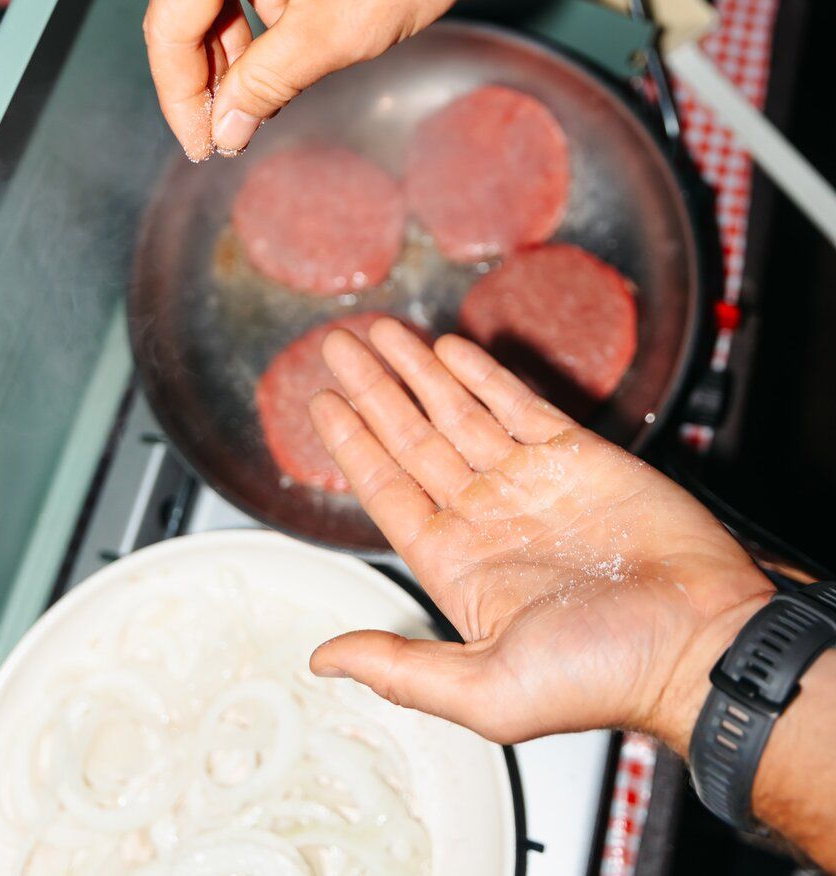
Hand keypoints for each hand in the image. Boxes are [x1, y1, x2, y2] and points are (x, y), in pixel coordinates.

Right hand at [143, 0, 533, 160]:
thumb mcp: (334, 32)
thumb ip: (264, 86)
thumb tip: (226, 126)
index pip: (168, 25)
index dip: (182, 98)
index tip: (203, 143)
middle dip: (212, 70)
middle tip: (233, 130)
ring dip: (239, 36)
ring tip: (267, 92)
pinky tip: (290, 36)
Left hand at [308, 320, 772, 752]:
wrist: (701, 641)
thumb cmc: (607, 675)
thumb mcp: (487, 690)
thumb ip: (401, 669)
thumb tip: (324, 660)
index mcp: (459, 568)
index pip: (388, 491)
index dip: (351, 445)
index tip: (322, 403)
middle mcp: (488, 518)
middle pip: (412, 439)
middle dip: (372, 391)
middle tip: (335, 346)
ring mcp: (531, 482)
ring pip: (457, 412)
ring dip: (416, 371)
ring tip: (377, 332)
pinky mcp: (578, 455)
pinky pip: (516, 404)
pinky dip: (481, 374)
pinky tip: (448, 350)